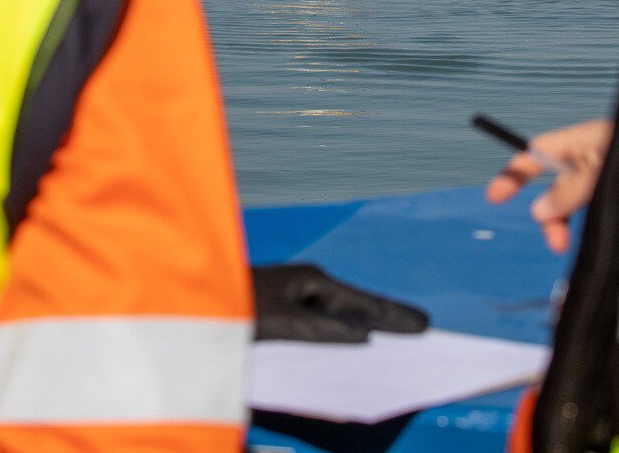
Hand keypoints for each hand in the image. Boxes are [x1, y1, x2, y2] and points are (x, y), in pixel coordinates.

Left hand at [251, 262, 428, 342]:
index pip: (364, 302)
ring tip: (395, 334)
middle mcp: (307, 283)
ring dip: (366, 322)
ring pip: (340, 311)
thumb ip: (324, 329)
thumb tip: (363, 335)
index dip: (394, 316)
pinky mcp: (282, 308)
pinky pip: (321, 318)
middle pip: (356, 304)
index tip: (424, 325)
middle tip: (421, 327)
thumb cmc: (235, 305)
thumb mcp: (283, 321)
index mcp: (312, 280)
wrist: (194, 301)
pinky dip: (342, 327)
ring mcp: (294, 293)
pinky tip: (351, 337)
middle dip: (387, 317)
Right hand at [484, 118, 611, 253]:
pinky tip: (596, 238)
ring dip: (568, 223)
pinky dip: (589, 224)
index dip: (514, 172)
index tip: (494, 197)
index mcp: (583, 141)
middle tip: (556, 242)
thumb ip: (568, 192)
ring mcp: (610, 177)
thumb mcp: (601, 173)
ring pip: (576, 202)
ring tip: (569, 246)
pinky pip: (596, 209)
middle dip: (550, 214)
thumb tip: (538, 212)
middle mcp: (593, 158)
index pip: (538, 151)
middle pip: (557, 185)